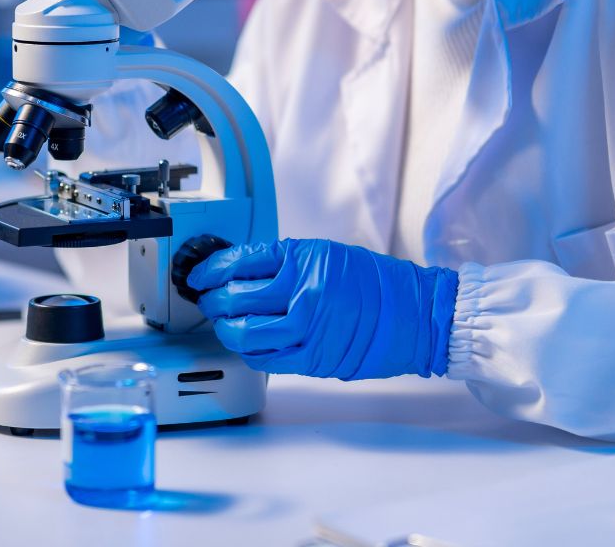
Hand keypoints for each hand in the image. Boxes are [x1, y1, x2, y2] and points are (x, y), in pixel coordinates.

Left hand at [187, 238, 459, 380]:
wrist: (415, 314)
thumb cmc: (375, 284)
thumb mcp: (326, 256)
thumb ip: (285, 263)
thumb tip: (243, 273)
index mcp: (304, 259)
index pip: (241, 261)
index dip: (211, 269)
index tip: (199, 275)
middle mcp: (303, 292)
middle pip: (237, 298)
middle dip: (213, 300)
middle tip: (208, 299)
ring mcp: (308, 329)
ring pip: (245, 333)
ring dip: (226, 329)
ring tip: (224, 324)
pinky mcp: (314, 359)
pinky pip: (266, 359)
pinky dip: (249, 352)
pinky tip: (248, 345)